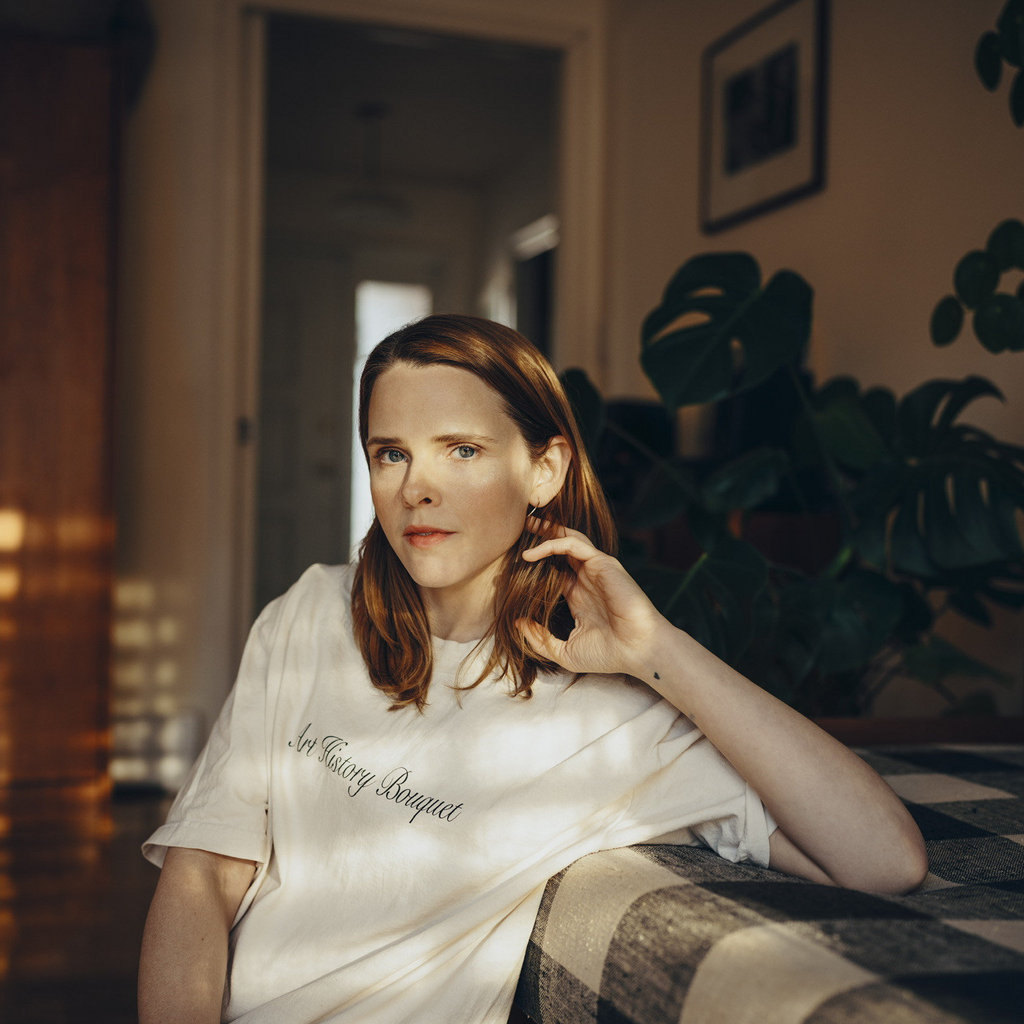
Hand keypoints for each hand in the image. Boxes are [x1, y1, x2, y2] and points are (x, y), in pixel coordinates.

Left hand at [518, 524, 666, 677]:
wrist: (638, 652)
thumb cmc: (608, 654)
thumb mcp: (564, 651)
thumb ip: (539, 639)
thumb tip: (516, 623)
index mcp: (580, 597)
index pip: (554, 572)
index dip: (534, 566)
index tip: (509, 565)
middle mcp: (588, 580)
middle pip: (561, 549)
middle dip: (541, 537)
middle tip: (519, 529)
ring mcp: (596, 570)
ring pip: (569, 539)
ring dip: (546, 532)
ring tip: (526, 525)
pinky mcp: (604, 564)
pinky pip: (575, 544)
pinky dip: (553, 543)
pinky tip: (532, 553)